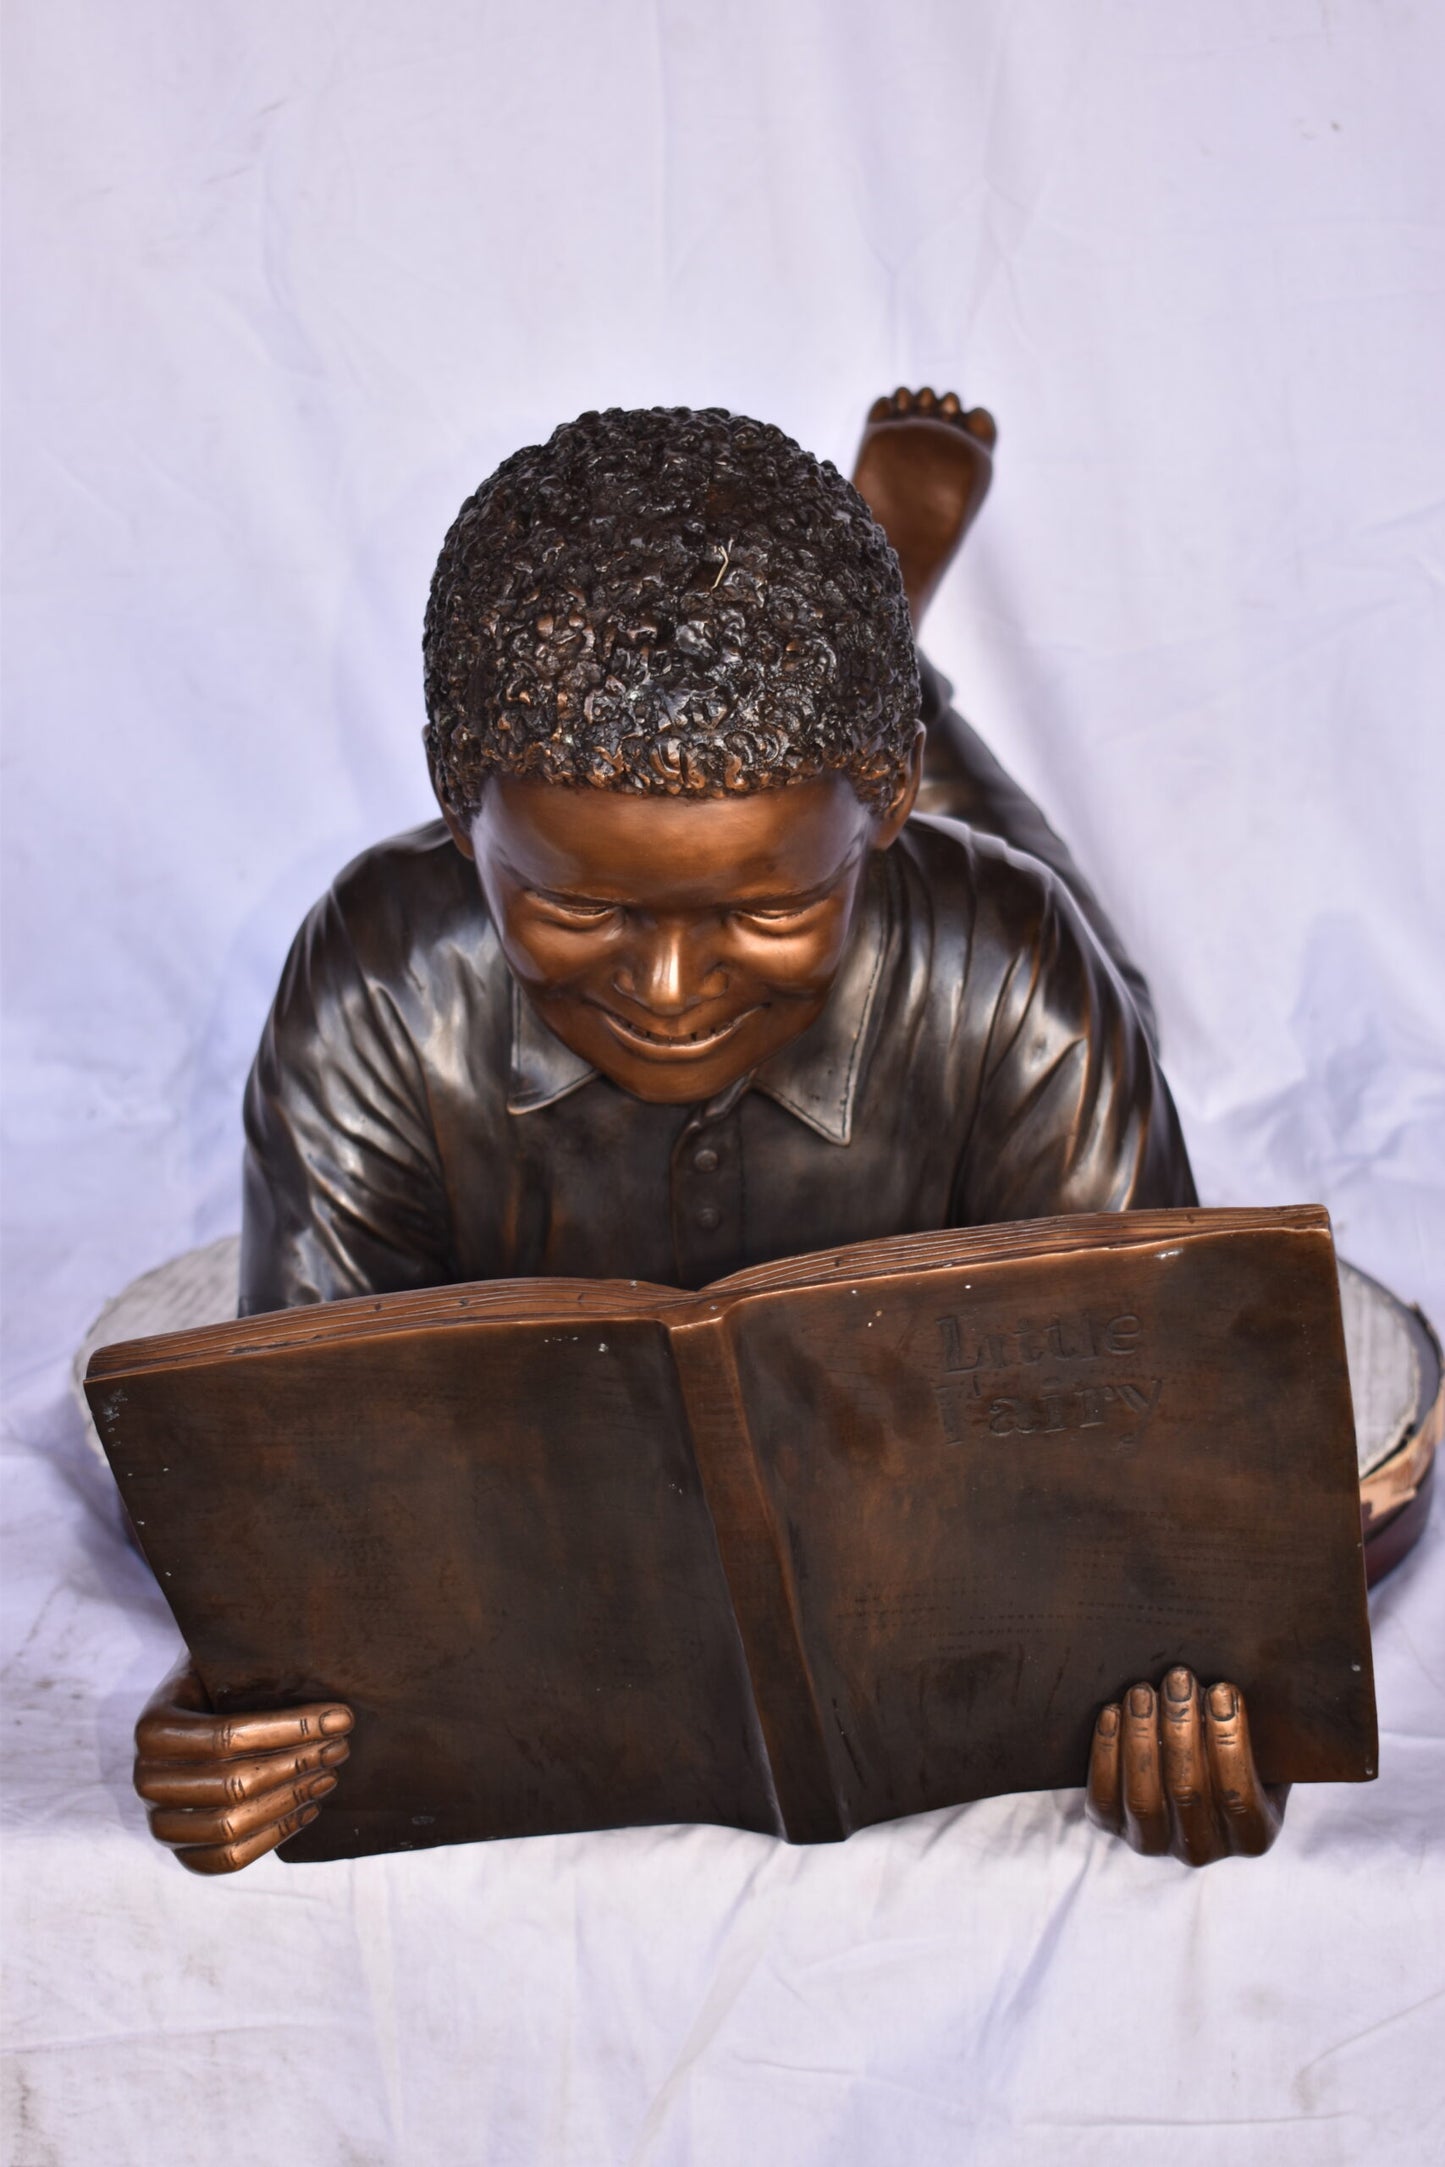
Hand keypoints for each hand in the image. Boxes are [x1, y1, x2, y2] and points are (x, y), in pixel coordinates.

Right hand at [133, 1656, 353, 1874]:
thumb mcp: (225, 1665)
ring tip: (329, 1776)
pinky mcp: (180, 1851)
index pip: (227, 1736)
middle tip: (340, 1748)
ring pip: (229, 1826)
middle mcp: (146, 1779)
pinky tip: (309, 1808)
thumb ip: (259, 1673)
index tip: (341, 1718)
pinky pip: (227, 1859)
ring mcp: (158, 1820)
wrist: (187, 1714)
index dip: (290, 1729)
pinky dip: (273, 1836)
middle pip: (231, 1785)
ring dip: (289, 1801)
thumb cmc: (217, 1683)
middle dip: (297, 1765)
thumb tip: (328, 1699)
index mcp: (152, 1729)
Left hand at [1086, 1666, 1287, 1865]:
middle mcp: (1203, 1851)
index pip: (1238, 1797)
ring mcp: (1154, 1843)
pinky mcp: (1113, 1826)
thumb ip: (1264, 1728)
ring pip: (1143, 1799)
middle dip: (1181, 1728)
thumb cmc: (1232, 1745)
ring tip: (1143, 1691)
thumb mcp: (1265, 1746)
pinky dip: (1106, 1752)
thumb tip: (1243, 1687)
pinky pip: (1104, 1797)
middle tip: (1179, 1679)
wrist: (1192, 1765)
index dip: (1230, 1740)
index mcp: (1253, 1836)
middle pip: (1187, 1793)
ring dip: (1141, 1737)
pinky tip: (1113, 1712)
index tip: (1222, 1690)